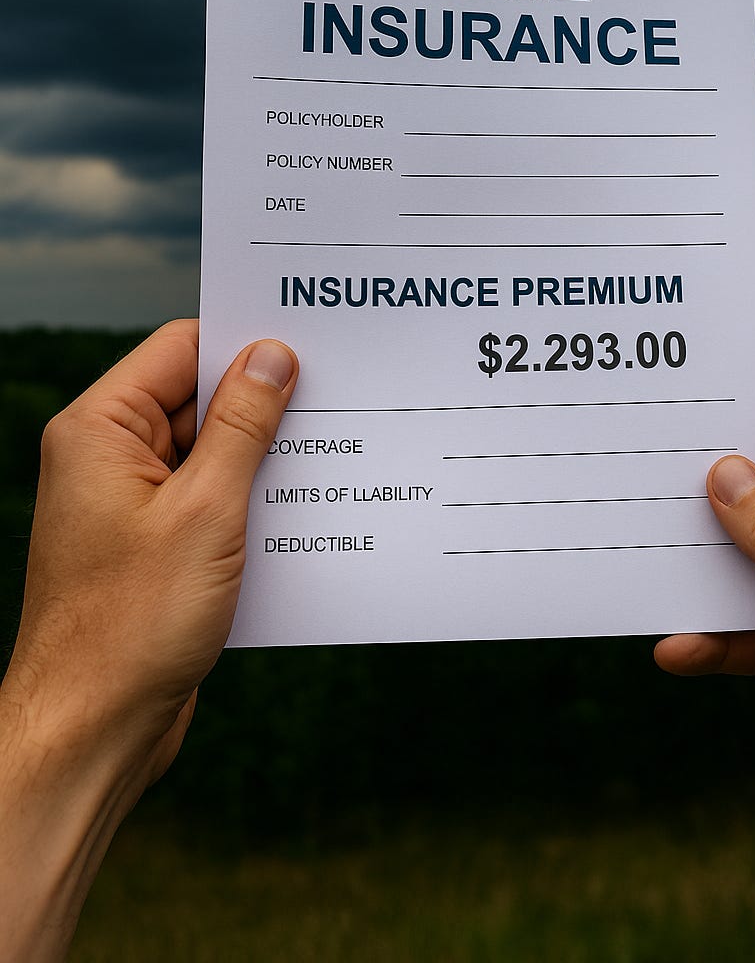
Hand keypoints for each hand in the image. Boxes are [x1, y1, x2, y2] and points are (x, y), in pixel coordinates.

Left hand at [0, 319, 297, 960]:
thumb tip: (273, 357)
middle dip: (266, 406)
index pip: (181, 349)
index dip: (245, 344)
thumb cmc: (131, 626)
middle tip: (339, 404)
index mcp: (101, 430)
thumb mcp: (206, 512)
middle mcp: (108, 458)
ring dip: (265, 462)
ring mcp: (129, 505)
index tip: (312, 346)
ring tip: (332, 462)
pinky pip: (211, 502)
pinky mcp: (153, 548)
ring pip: (212, 454)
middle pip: (199, 399)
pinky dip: (253, 506)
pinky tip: (303, 518)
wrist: (91, 734)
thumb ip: (242, 426)